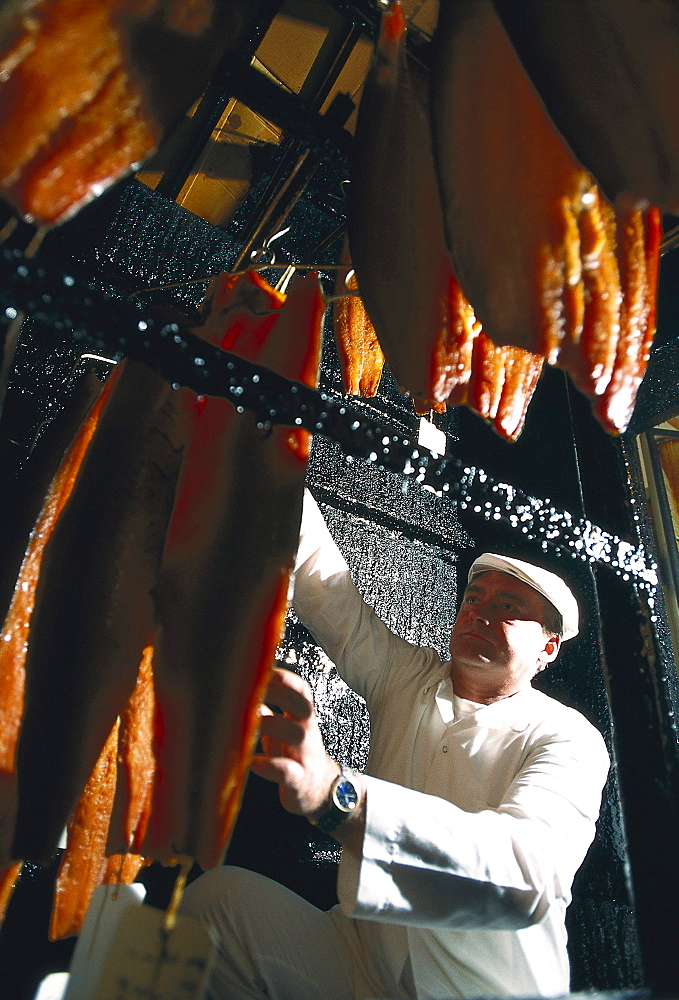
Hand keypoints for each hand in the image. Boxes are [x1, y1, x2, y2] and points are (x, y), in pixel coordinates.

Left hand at [250, 667, 339, 818]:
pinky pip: (287, 771)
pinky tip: (252, 762)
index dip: (283, 677)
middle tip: (251, 691)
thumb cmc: (296, 755)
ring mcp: (305, 755)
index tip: (259, 670)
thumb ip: (266, 710)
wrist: (322, 792)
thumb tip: (243, 688)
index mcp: (303, 717)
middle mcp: (308, 731)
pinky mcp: (299, 780)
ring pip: (295, 733)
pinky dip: (268, 766)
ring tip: (248, 726)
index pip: (300, 689)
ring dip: (270, 725)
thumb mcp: (283, 729)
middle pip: (302, 704)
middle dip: (279, 693)